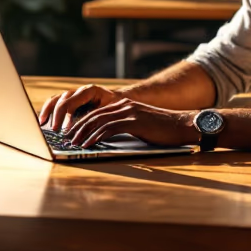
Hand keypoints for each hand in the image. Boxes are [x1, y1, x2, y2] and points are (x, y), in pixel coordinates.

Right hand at [39, 84, 123, 131]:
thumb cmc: (115, 105)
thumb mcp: (110, 110)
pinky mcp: (69, 99)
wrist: (118, 97)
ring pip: (55, 99)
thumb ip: (98, 117)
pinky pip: (55, 103)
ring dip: (48, 111)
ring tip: (42, 123)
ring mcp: (72, 94)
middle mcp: (78, 91)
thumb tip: (88, 129)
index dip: (66, 116)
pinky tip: (43, 120)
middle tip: (54, 130)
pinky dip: (48, 110)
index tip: (64, 129)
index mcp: (89, 91)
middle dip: (56, 116)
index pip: (72, 102)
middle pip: (62, 101)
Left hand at [67, 99, 196, 148]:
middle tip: (67, 139)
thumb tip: (109, 138)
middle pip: (94, 115)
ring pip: (98, 121)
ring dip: (83, 133)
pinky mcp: (134, 121)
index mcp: (125, 105)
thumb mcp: (141, 124)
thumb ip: (125, 126)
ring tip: (73, 144)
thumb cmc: (164, 129)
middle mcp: (124, 105)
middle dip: (78, 127)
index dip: (82, 122)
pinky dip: (96, 137)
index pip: (97, 112)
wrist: (183, 125)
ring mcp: (129, 112)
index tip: (72, 132)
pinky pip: (109, 129)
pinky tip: (88, 145)